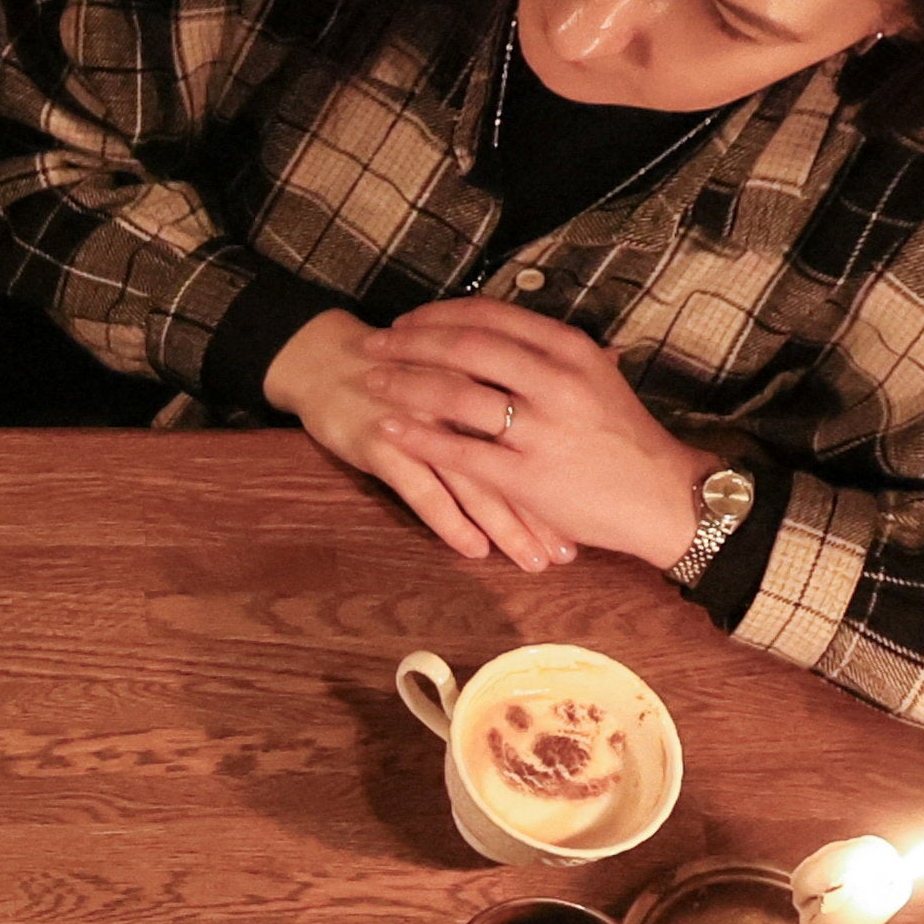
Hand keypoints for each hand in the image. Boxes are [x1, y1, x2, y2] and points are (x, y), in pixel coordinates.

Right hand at [269, 309, 574, 568]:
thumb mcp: (458, 371)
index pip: (537, 428)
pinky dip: (451, 522)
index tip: (596, 511)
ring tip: (533, 562)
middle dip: (545, 509)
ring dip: (507, 526)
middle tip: (569, 552)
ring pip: (476, 480)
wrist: (327, 362)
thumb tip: (564, 406)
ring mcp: (422, 420)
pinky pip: (424, 490)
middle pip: (516, 458)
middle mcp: (460, 395)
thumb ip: (507, 387)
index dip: (567, 470)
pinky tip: (474, 550)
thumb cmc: (400, 370)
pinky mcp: (385, 443)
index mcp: (485, 373)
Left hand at [353, 300, 719, 568]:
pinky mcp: (526, 475)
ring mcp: (540, 429)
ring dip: (405, 384)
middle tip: (372, 342)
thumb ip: (551, 355)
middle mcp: (555, 380)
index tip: (406, 320)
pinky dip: (419, 437)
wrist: (662, 498)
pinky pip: (460, 451)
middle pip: (465, 347)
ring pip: (456, 394)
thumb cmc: (626, 440)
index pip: (490, 316)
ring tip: (370, 382)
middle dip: (409, 343)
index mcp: (570, 349)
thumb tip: (503, 329)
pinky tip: (390, 428)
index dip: (438, 315)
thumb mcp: (598, 378)